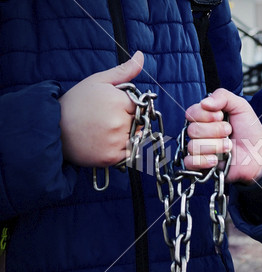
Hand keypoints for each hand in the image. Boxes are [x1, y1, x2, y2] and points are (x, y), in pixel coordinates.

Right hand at [59, 51, 143, 166]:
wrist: (53, 129)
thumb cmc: (76, 103)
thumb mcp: (98, 81)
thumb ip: (124, 71)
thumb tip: (141, 56)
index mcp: (118, 101)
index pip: (139, 105)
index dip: (127, 106)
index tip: (112, 108)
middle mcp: (118, 122)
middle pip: (138, 122)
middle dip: (127, 121)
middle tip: (105, 120)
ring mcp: (115, 141)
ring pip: (135, 138)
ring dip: (125, 136)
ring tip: (104, 131)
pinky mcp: (111, 157)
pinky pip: (129, 153)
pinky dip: (121, 149)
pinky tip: (105, 142)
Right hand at [184, 89, 261, 183]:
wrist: (259, 153)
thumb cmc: (249, 130)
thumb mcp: (240, 106)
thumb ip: (222, 96)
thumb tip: (204, 102)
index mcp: (205, 118)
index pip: (191, 113)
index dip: (206, 115)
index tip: (222, 116)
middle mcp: (200, 133)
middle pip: (192, 130)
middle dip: (215, 130)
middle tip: (229, 132)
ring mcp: (199, 150)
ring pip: (193, 146)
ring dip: (215, 146)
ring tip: (229, 147)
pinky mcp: (201, 166)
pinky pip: (190, 162)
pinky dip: (203, 160)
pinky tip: (217, 159)